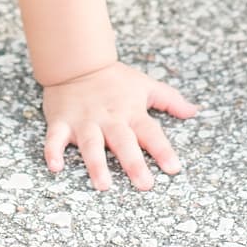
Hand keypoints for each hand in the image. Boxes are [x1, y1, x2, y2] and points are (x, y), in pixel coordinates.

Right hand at [40, 62, 198, 190]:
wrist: (77, 61)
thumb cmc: (114, 78)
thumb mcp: (145, 85)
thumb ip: (170, 100)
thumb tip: (194, 111)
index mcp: (131, 112)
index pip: (151, 132)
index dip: (162, 150)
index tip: (173, 168)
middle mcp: (109, 119)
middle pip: (123, 142)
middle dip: (133, 163)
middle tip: (144, 185)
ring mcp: (84, 121)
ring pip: (91, 144)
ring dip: (96, 164)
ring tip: (103, 185)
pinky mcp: (62, 122)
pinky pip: (55, 138)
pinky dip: (52, 152)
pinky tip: (55, 167)